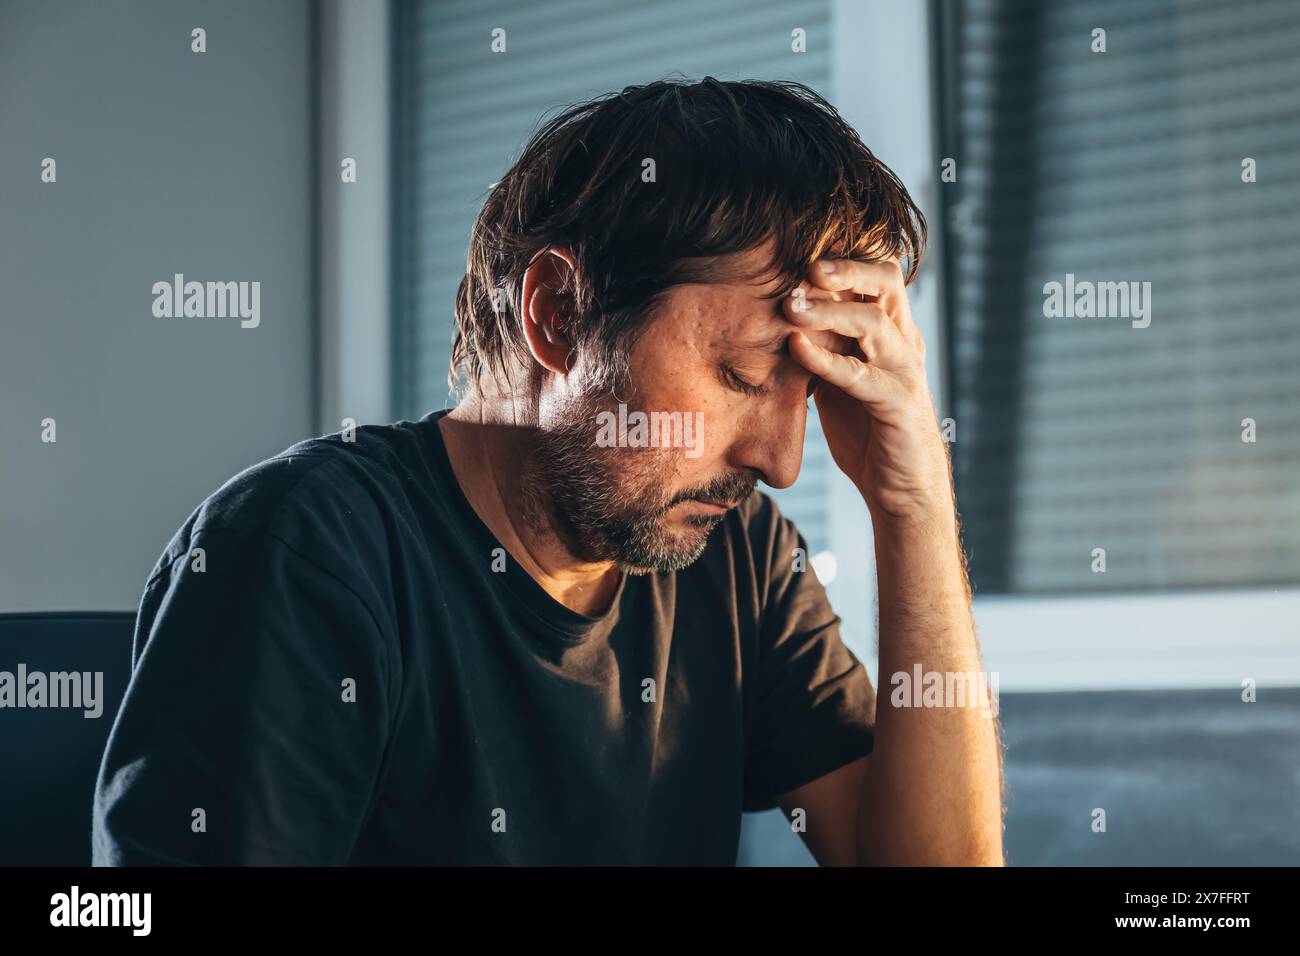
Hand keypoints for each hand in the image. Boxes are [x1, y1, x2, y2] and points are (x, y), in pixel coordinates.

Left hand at [783, 257, 953, 524]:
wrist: (901, 487)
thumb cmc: (867, 429)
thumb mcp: (837, 377)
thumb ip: (819, 345)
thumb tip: (774, 318)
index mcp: (891, 329)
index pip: (875, 274)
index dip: (840, 260)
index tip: (795, 256)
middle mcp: (903, 341)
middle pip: (886, 281)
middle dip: (844, 267)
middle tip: (803, 267)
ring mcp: (904, 371)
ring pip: (874, 322)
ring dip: (829, 311)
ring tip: (790, 306)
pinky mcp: (897, 404)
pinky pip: (861, 374)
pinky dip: (826, 359)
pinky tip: (796, 348)